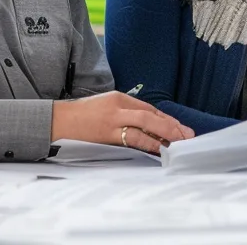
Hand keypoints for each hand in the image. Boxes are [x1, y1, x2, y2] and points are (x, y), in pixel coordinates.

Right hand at [52, 92, 195, 153]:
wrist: (58, 121)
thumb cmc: (82, 116)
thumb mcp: (105, 107)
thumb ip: (124, 113)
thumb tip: (147, 126)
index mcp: (118, 98)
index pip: (149, 108)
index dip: (166, 119)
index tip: (180, 128)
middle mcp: (118, 106)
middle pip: (151, 114)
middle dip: (171, 126)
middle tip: (187, 135)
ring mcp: (112, 120)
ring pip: (145, 125)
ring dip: (164, 135)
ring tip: (178, 143)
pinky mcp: (106, 134)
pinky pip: (132, 138)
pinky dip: (148, 143)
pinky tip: (159, 149)